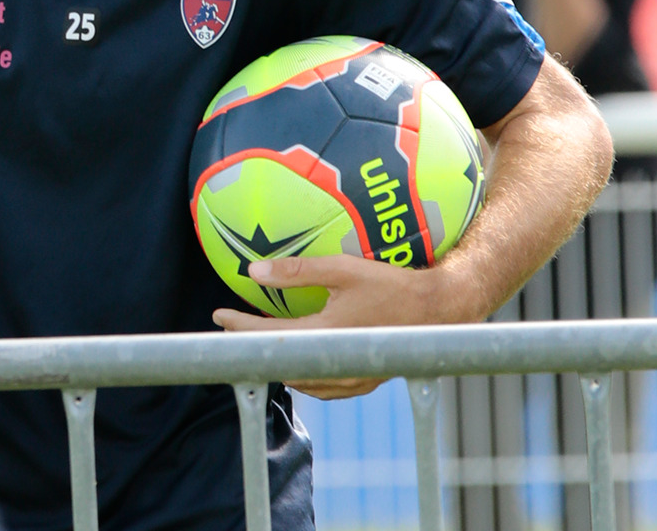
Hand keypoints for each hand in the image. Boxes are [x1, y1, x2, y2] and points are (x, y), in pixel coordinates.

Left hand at [212, 256, 446, 399]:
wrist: (438, 311)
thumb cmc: (391, 285)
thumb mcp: (342, 269)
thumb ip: (298, 271)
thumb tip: (254, 270)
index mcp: (326, 335)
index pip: (268, 336)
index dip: (239, 327)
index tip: (218, 316)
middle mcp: (336, 363)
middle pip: (279, 361)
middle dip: (251, 346)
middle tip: (232, 329)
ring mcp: (351, 379)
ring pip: (299, 379)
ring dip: (277, 361)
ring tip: (258, 341)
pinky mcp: (363, 384)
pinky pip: (322, 387)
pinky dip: (302, 373)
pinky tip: (297, 358)